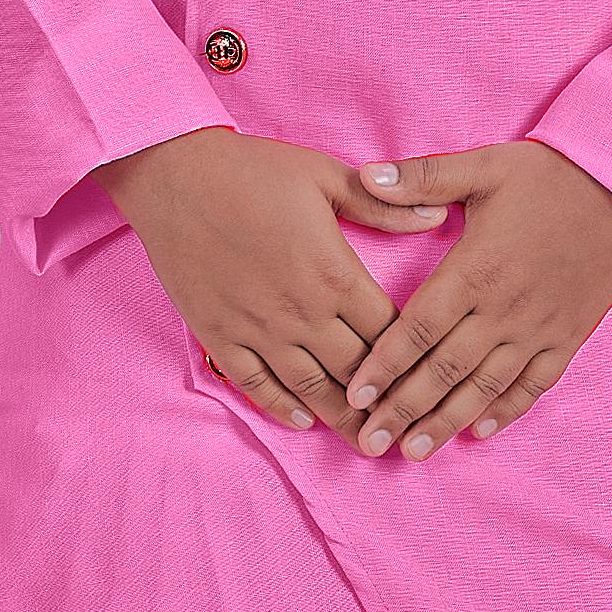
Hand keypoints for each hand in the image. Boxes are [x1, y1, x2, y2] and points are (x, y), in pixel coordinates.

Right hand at [93, 128, 449, 435]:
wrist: (172, 175)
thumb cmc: (251, 170)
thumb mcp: (325, 176)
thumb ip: (383, 207)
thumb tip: (439, 218)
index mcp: (334, 274)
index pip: (388, 331)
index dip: (412, 360)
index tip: (430, 380)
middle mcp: (301, 312)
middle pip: (356, 371)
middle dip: (385, 403)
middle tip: (407, 427)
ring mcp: (258, 329)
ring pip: (310, 388)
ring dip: (340, 418)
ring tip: (365, 441)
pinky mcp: (220, 334)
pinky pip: (256, 384)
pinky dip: (281, 408)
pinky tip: (302, 421)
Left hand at [342, 142, 611, 455]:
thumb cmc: (551, 174)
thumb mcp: (484, 166)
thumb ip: (422, 177)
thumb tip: (366, 175)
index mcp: (475, 270)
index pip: (418, 329)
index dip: (384, 365)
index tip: (355, 396)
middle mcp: (504, 309)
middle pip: (444, 371)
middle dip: (403, 410)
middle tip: (370, 443)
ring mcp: (538, 328)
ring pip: (484, 387)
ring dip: (446, 422)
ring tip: (413, 451)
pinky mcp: (568, 336)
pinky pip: (534, 384)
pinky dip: (506, 410)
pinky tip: (479, 431)